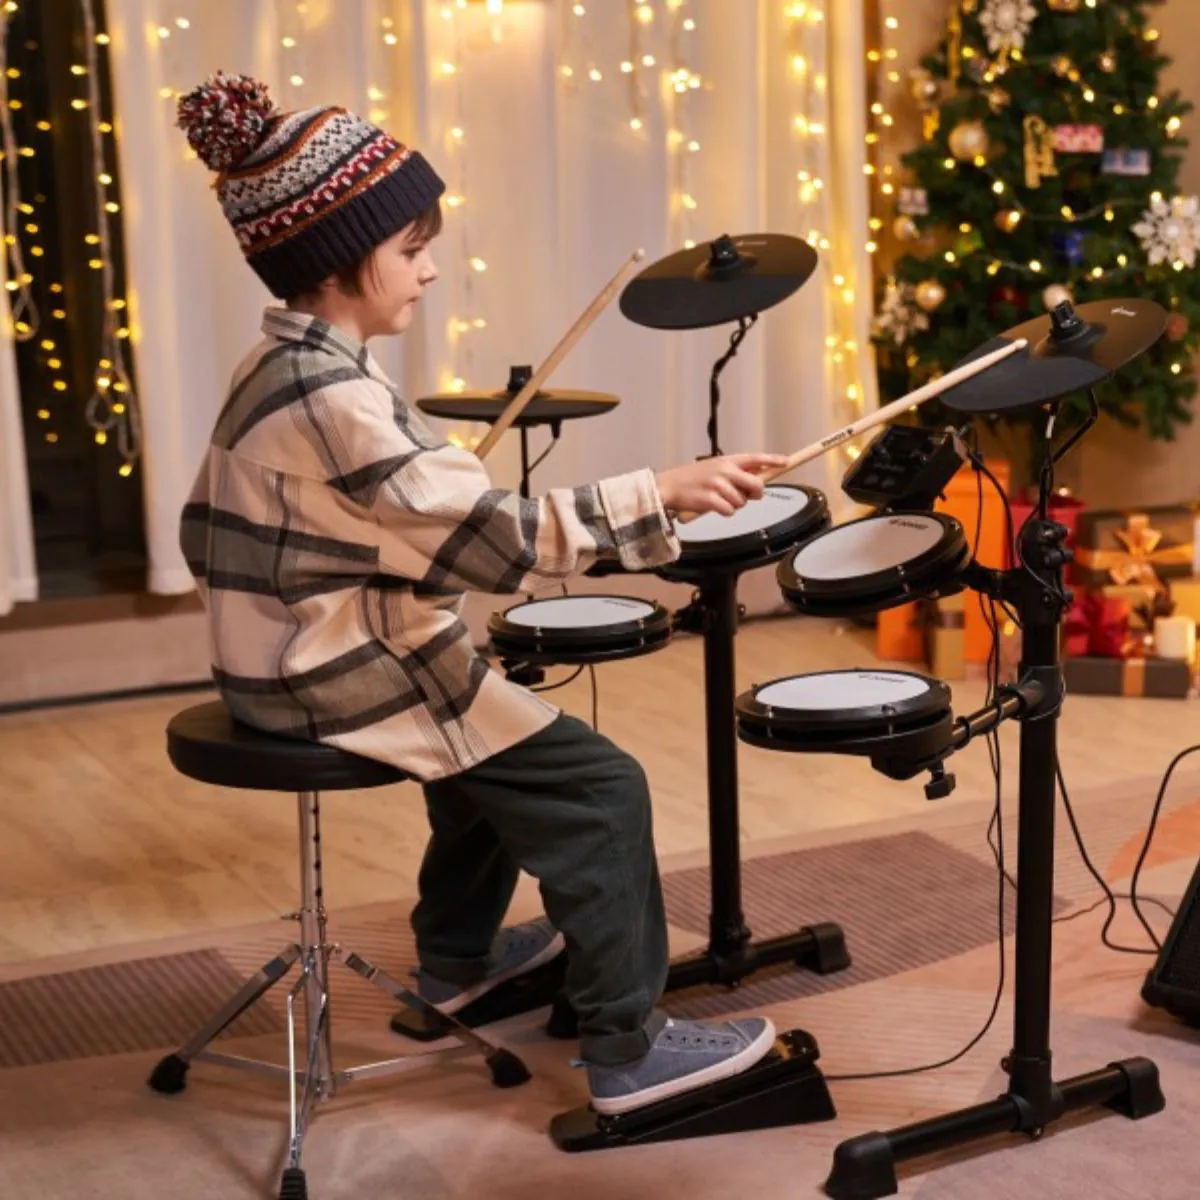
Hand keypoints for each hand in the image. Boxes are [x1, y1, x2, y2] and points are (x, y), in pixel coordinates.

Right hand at [655, 453, 788, 517]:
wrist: (669, 486)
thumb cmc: (692, 478)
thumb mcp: (714, 468)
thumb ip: (735, 473)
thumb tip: (757, 482)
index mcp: (726, 460)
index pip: (754, 458)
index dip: (772, 460)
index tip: (785, 462)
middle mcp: (724, 470)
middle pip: (755, 483)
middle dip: (756, 493)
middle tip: (750, 495)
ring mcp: (717, 485)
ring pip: (742, 501)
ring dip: (735, 505)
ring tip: (720, 499)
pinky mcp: (710, 500)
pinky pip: (730, 511)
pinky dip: (725, 512)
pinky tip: (714, 506)